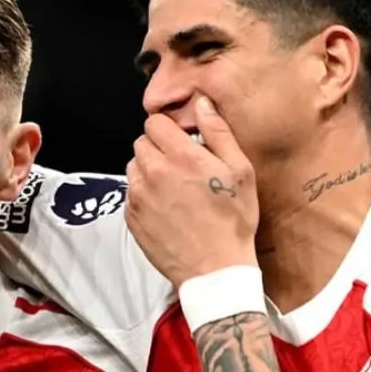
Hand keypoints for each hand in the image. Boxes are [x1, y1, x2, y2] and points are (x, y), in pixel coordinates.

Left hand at [124, 97, 258, 287]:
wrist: (214, 269)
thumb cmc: (232, 220)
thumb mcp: (240, 171)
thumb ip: (218, 132)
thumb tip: (202, 102)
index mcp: (180, 156)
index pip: (154, 123)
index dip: (168, 129)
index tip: (181, 142)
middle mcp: (153, 172)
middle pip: (141, 143)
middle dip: (158, 148)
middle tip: (180, 167)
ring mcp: (138, 196)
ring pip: (133, 167)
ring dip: (148, 171)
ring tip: (172, 188)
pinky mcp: (131, 217)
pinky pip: (131, 193)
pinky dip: (143, 195)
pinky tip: (165, 208)